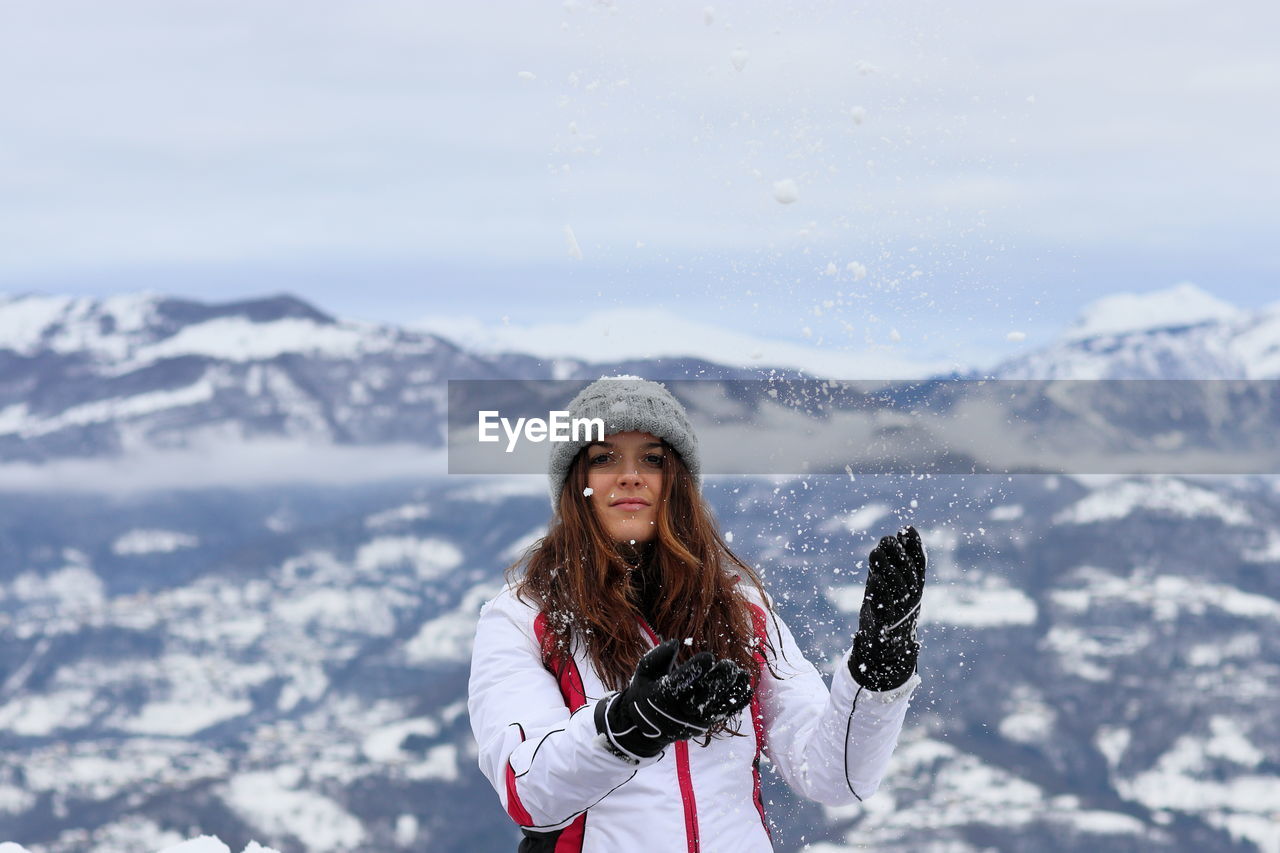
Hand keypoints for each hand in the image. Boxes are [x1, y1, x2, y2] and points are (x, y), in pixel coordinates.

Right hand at [594, 639, 753, 762]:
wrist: (645, 727)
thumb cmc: (645, 692)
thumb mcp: (643, 672)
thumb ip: (657, 656)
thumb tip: (674, 643)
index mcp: (660, 698)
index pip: (680, 684)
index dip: (695, 671)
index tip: (708, 656)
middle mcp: (678, 713)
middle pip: (701, 699)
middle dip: (718, 682)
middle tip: (729, 665)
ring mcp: (693, 722)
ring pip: (716, 709)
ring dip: (732, 692)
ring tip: (742, 674)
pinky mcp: (704, 726)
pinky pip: (723, 716)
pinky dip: (737, 703)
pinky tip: (746, 688)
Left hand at [848, 525, 926, 690]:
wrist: (885, 651)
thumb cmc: (887, 610)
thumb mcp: (891, 583)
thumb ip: (895, 560)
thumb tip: (903, 531)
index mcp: (915, 589)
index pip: (919, 564)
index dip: (915, 546)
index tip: (906, 528)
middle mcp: (911, 600)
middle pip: (909, 574)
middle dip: (899, 555)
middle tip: (887, 539)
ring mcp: (900, 613)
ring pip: (898, 589)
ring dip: (888, 569)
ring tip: (877, 551)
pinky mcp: (884, 625)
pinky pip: (885, 608)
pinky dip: (880, 593)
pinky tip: (873, 578)